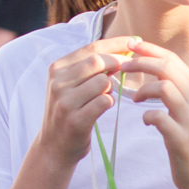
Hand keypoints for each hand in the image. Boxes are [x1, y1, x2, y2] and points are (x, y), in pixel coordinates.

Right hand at [31, 36, 137, 169]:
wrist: (53, 146)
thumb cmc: (68, 111)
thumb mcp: (69, 84)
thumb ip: (89, 68)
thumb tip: (121, 51)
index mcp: (57, 69)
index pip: (91, 48)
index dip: (116, 43)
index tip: (135, 41)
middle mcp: (58, 83)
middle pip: (97, 61)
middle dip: (117, 64)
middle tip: (127, 71)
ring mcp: (65, 102)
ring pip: (103, 82)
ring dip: (111, 87)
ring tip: (104, 95)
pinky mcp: (75, 120)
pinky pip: (104, 102)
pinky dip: (109, 102)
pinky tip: (103, 107)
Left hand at [122, 41, 188, 188]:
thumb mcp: (186, 110)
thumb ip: (175, 90)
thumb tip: (153, 70)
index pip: (172, 59)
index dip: (150, 50)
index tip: (131, 45)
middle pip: (167, 67)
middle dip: (141, 62)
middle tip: (122, 66)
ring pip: (166, 87)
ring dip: (144, 89)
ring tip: (135, 98)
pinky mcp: (182, 138)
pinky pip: (161, 118)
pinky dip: (148, 116)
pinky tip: (146, 121)